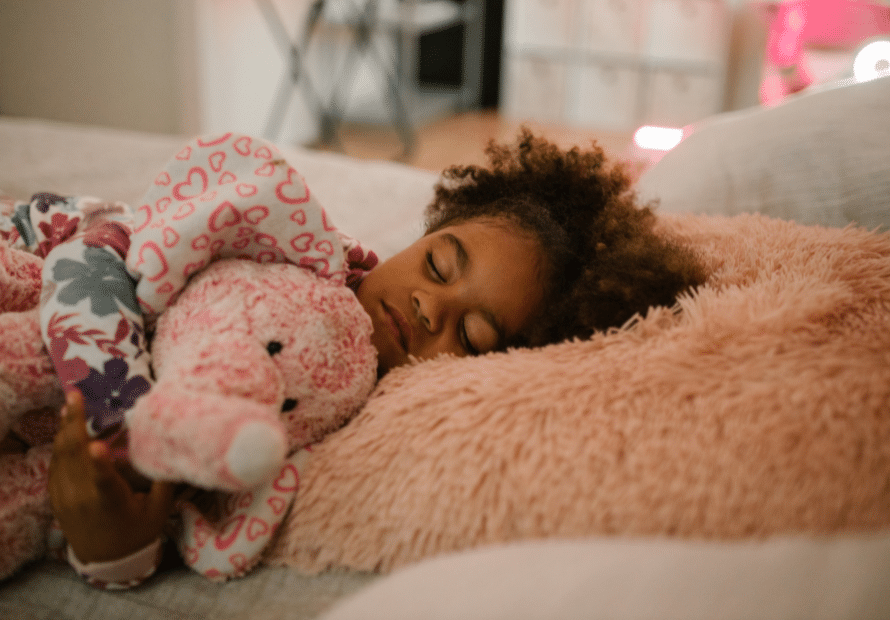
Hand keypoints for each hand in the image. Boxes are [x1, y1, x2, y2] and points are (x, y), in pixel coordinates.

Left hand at [48, 390, 174, 563]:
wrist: (105, 559)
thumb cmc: (137, 532)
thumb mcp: (158, 510)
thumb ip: (162, 478)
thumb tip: (171, 444)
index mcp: (110, 504)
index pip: (104, 482)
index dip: (100, 465)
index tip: (98, 445)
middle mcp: (82, 499)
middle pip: (74, 457)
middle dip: (73, 423)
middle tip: (75, 395)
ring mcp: (65, 496)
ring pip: (61, 456)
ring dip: (64, 428)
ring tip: (69, 404)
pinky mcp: (56, 495)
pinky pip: (56, 463)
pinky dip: (61, 443)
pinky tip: (66, 426)